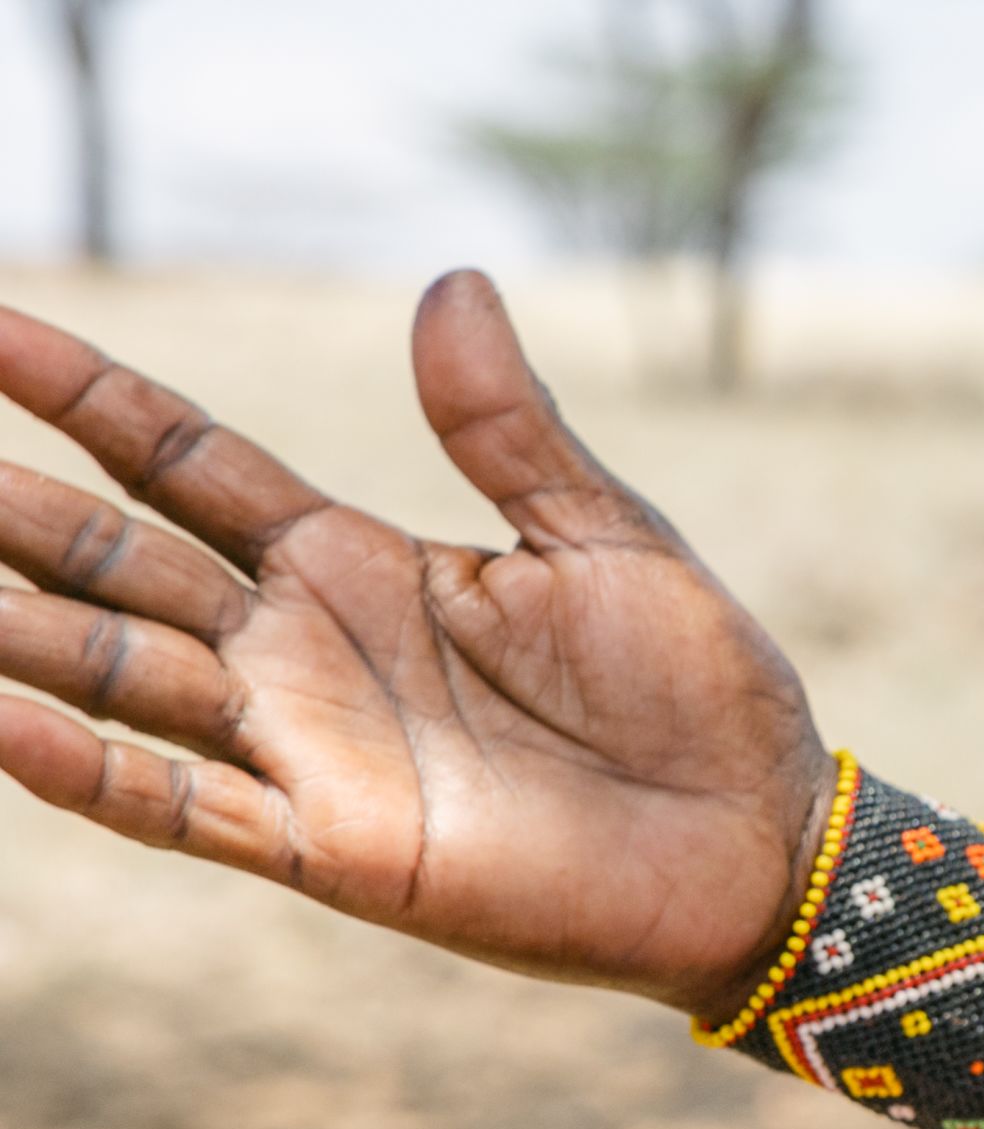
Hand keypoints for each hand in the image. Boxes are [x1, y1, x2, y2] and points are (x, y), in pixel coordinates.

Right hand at [0, 273, 831, 1016]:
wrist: (762, 840)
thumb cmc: (694, 689)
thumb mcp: (603, 534)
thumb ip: (506, 427)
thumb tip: (451, 281)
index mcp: (355, 561)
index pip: (176, 458)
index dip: (79, 392)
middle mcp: (299, 648)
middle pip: (108, 552)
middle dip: (1, 500)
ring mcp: (303, 748)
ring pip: (109, 668)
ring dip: (11, 626)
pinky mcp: (334, 847)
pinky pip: (181, 805)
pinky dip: (84, 770)